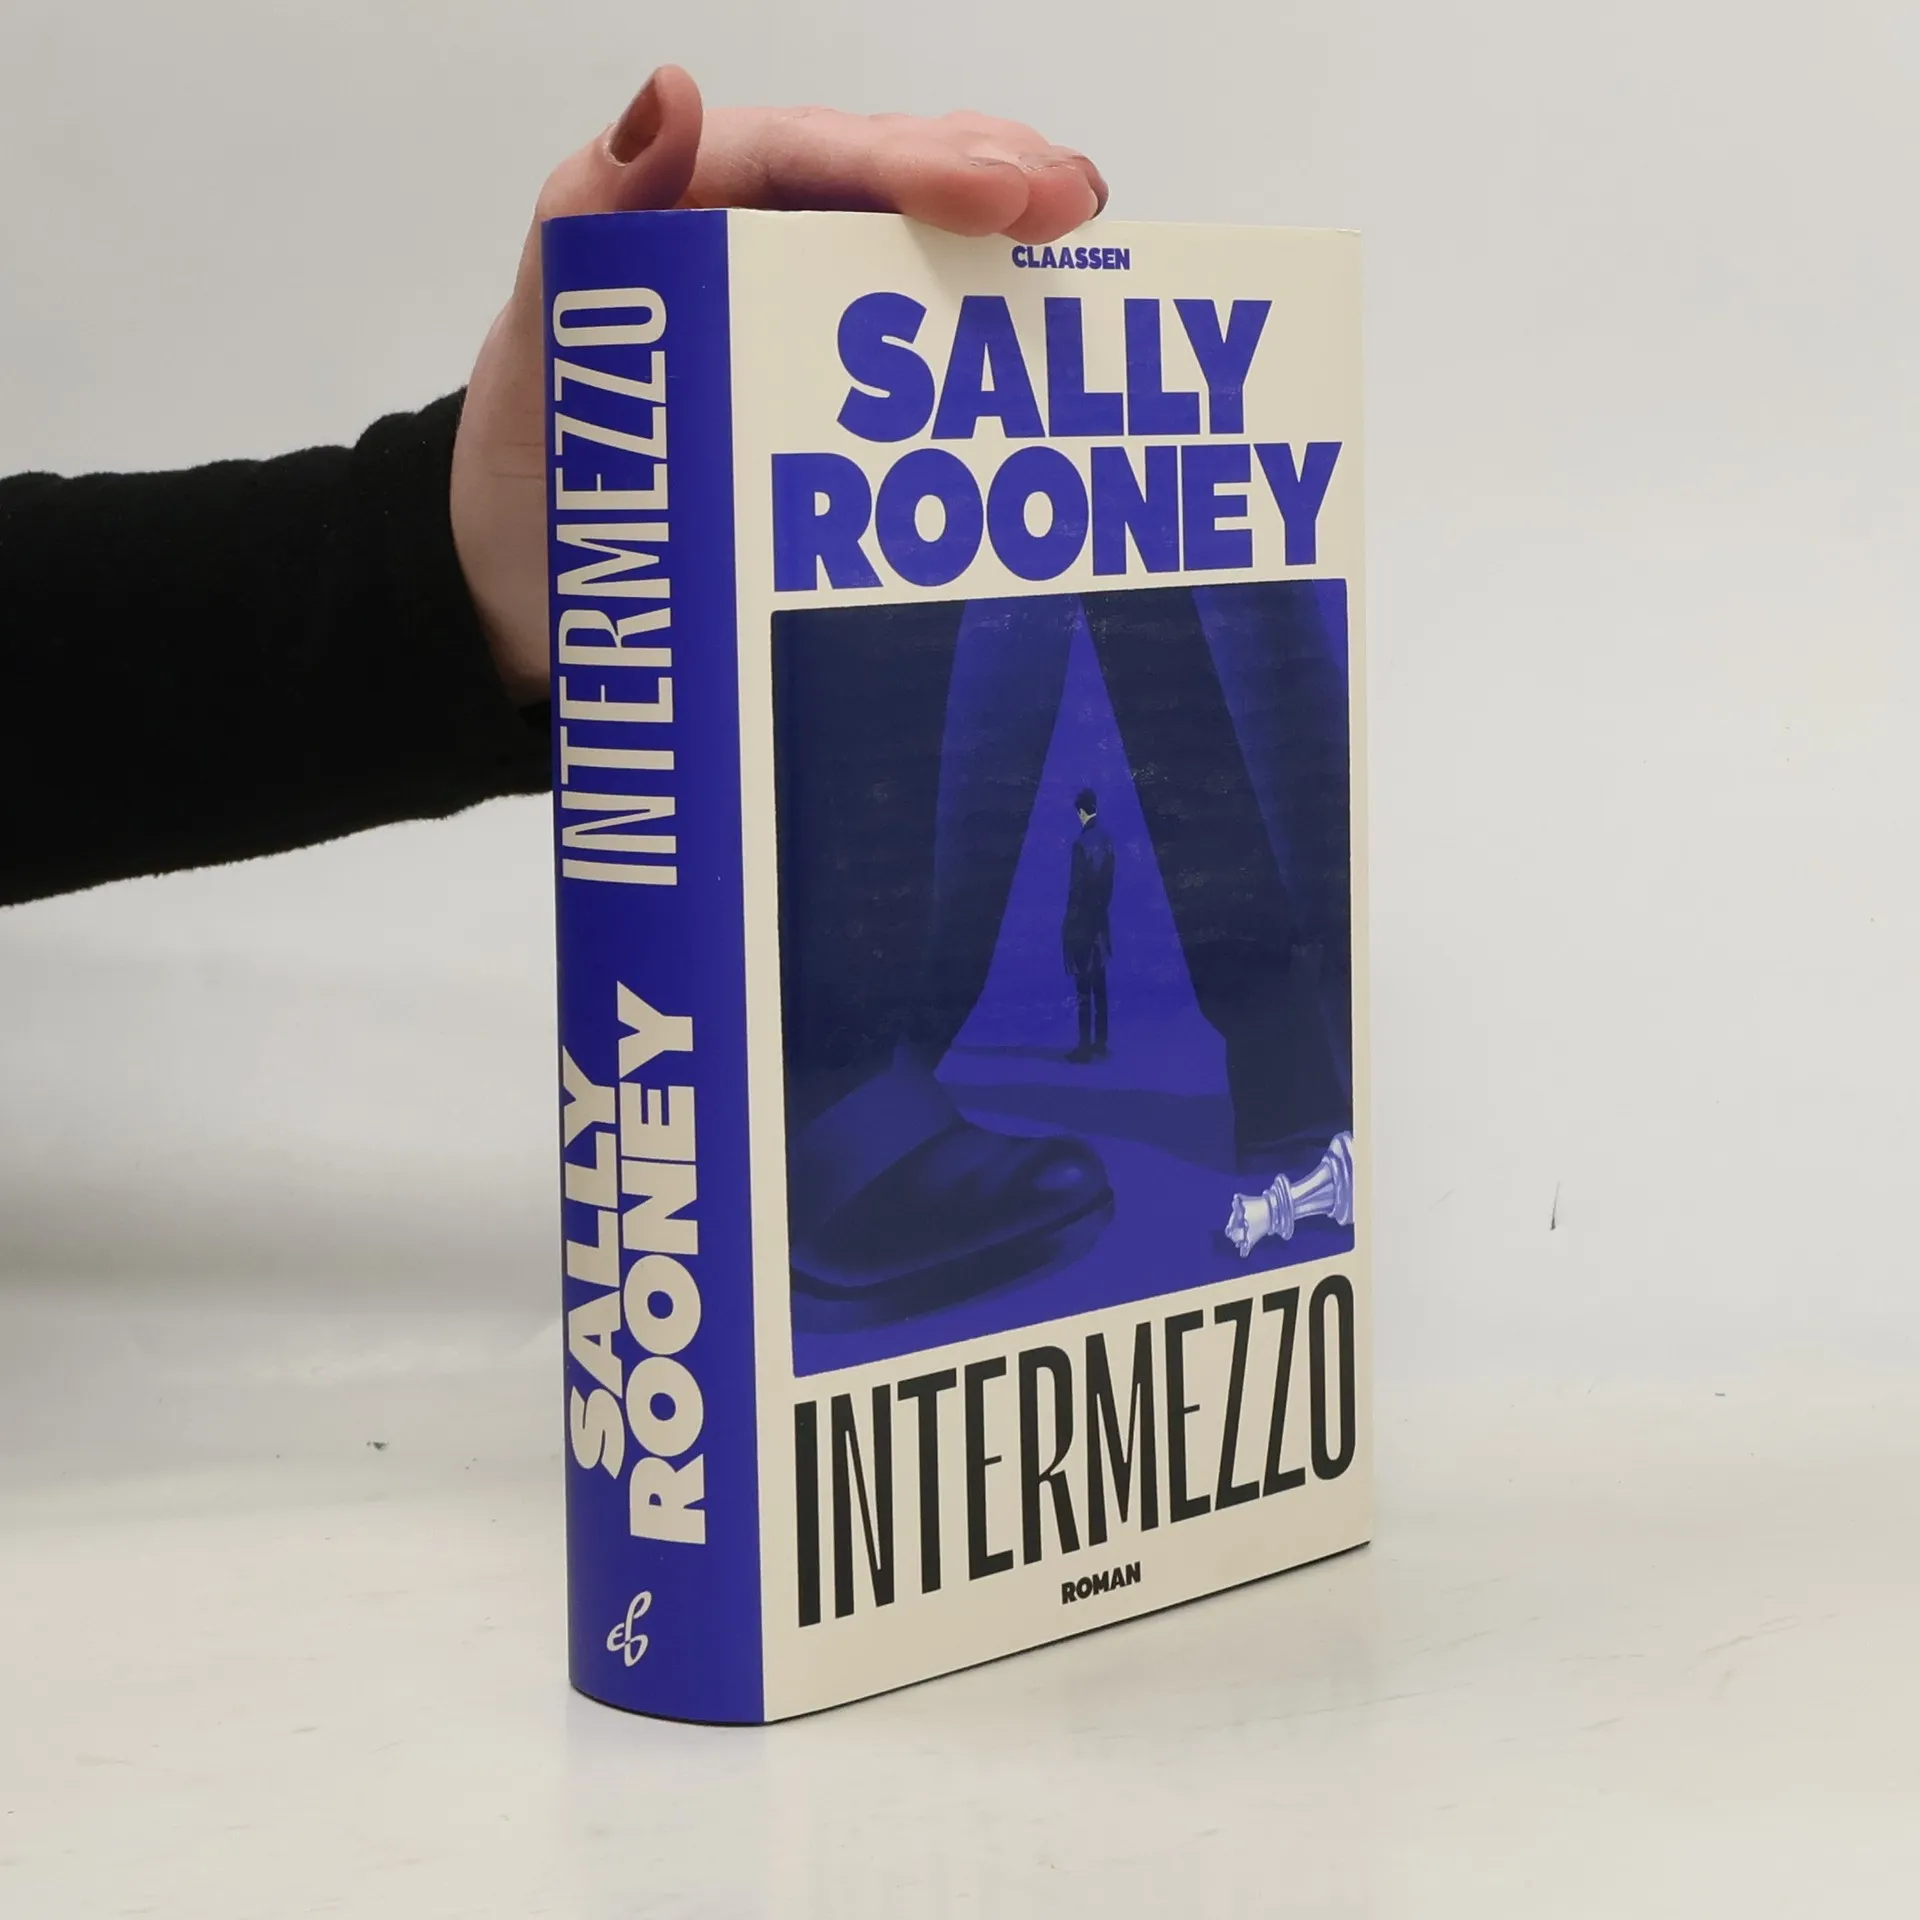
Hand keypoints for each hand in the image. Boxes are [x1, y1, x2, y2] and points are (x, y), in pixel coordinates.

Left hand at [451, 67, 1107, 702]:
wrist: (523, 597)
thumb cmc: (525, 473)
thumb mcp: (537, 348)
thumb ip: (586, 224)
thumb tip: (671, 94)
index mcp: (684, 218)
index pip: (808, 158)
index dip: (910, 158)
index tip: (995, 188)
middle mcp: (751, 258)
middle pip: (882, 191)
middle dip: (985, 180)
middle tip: (1072, 202)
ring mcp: (794, 332)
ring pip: (911, 260)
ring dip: (999, 246)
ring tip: (1084, 238)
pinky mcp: (822, 409)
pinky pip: (909, 356)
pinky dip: (978, 340)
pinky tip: (1041, 337)